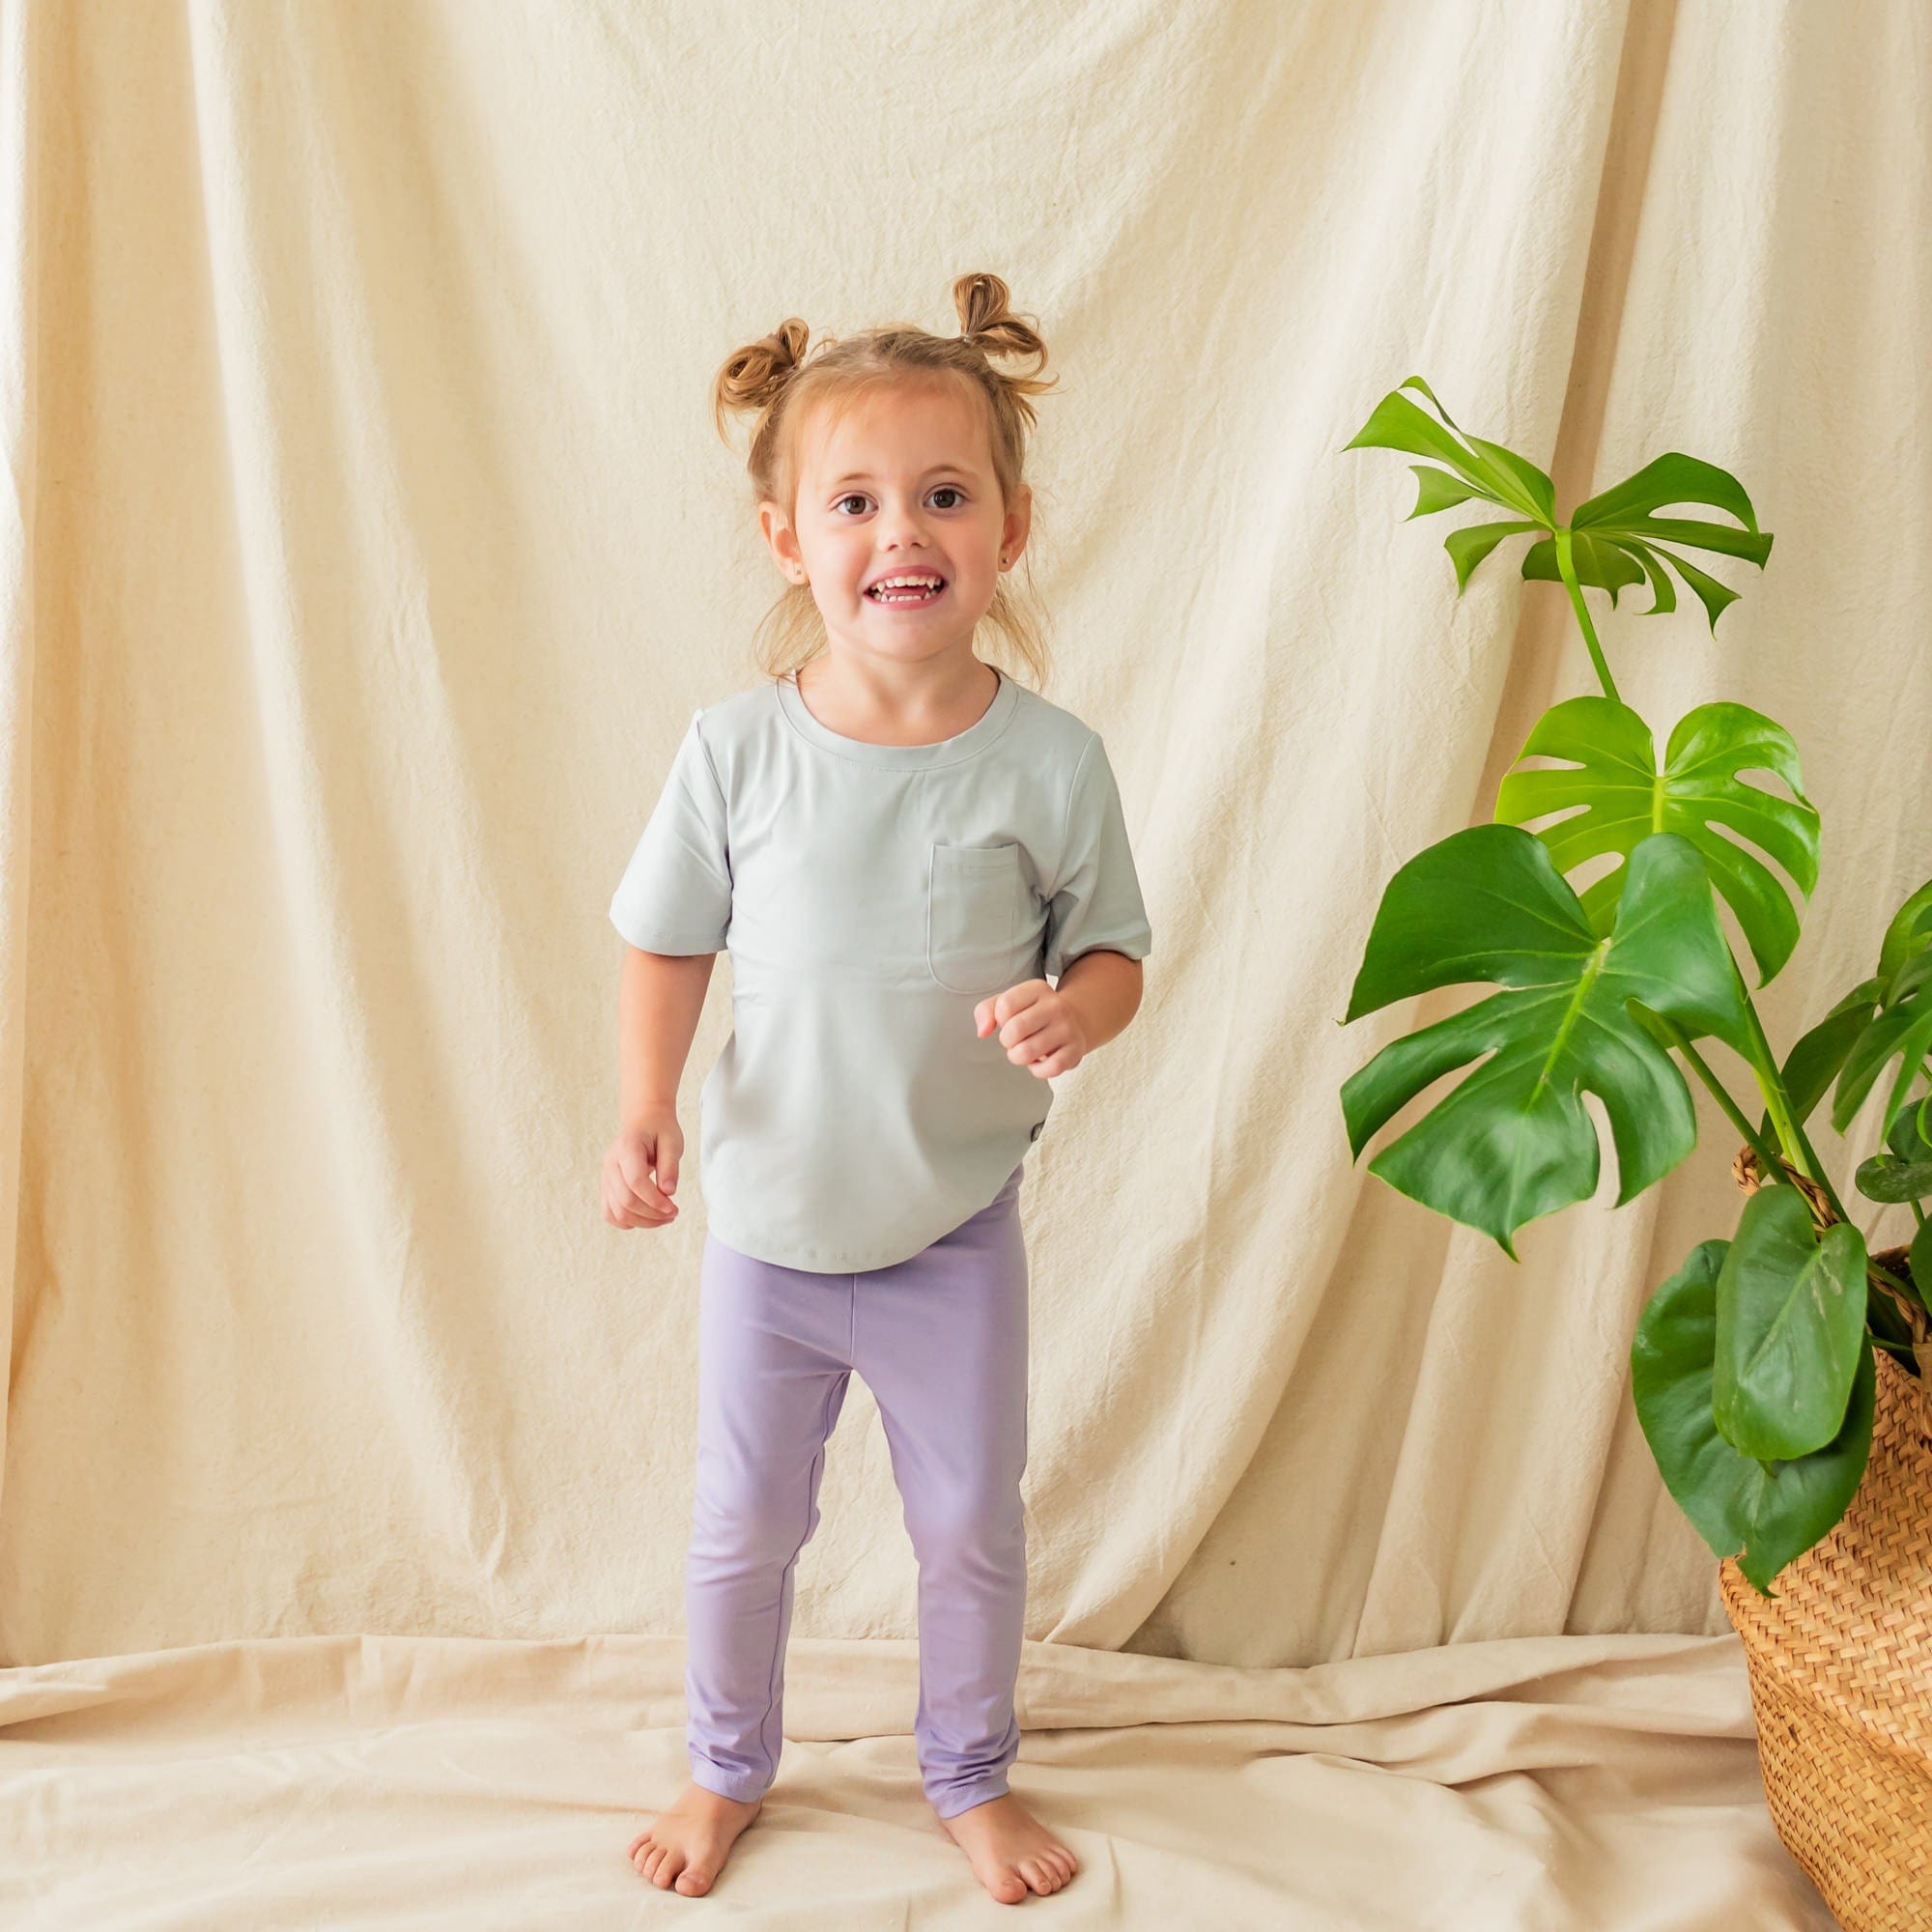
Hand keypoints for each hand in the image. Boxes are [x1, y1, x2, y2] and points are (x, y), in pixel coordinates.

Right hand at [603, 1106, 681, 1228]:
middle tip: (673, 1214)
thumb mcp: (672, 1142)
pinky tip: (646, 1219)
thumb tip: (668, 1193)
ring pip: (617, 1211)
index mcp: (627, 1147)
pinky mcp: (606, 1186)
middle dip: (652, 1214)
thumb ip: (670, 1166)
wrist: (643, 1122)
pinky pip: (609, 1212)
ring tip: (664, 1218)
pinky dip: (626, 1222)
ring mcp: (605, 1176)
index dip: (655, 1200)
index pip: (636, 1181)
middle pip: (625, 1200)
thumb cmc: (659, 1131)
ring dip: (642, 1221)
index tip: (673, 1208)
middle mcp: (610, 1163)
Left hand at [973, 978, 1088, 1078]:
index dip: (999, 1019)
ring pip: (1026, 1052)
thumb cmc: (1033, 1013)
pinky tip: (1039, 1061)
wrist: (1075, 1020)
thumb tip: (982, 1032)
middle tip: (1015, 1039)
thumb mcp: (1010, 1002)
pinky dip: (1037, 1070)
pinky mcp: (1075, 1051)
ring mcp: (1067, 1029)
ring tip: (1025, 1050)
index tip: (1008, 1020)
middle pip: (1014, 1030)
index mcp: (1038, 989)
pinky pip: (1048, 1069)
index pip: (1004, 1006)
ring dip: (1018, 1057)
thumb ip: (986, 1010)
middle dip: (1007, 1041)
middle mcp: (1056, 1006)